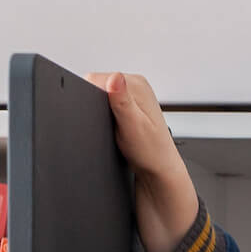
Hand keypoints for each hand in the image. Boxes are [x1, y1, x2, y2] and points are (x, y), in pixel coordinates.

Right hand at [85, 71, 198, 251]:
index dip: (90, 99)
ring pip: (98, 99)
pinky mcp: (127, 109)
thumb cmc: (152, 154)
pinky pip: (104, 108)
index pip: (95, 79)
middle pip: (96, 88)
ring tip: (115, 130)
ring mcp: (131, 97)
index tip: (105, 118)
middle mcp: (135, 86)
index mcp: (137, 84)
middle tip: (112, 128)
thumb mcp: (133, 126)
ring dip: (100, 115)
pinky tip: (115, 131)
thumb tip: (115, 78)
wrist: (159, 173)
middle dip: (95, 108)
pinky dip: (104, 120)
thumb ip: (123, 101)